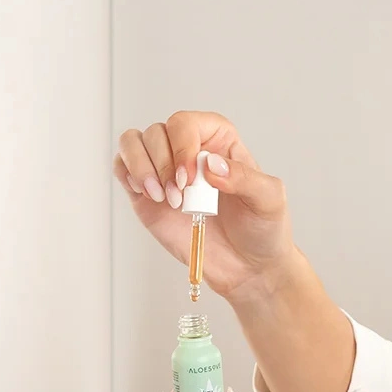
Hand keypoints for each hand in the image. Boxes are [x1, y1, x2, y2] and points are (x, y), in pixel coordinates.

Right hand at [115, 111, 299, 302]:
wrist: (248, 268)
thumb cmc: (262, 229)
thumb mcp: (269, 199)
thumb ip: (245, 177)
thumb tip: (211, 164)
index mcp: (218, 141)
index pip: (187, 123)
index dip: (183, 146)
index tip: (191, 178)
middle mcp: (188, 150)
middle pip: (157, 132)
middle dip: (164, 163)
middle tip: (180, 197)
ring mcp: (165, 171)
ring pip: (133, 143)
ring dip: (142, 168)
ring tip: (163, 197)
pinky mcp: (147, 194)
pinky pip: (123, 168)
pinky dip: (128, 176)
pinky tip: (150, 196)